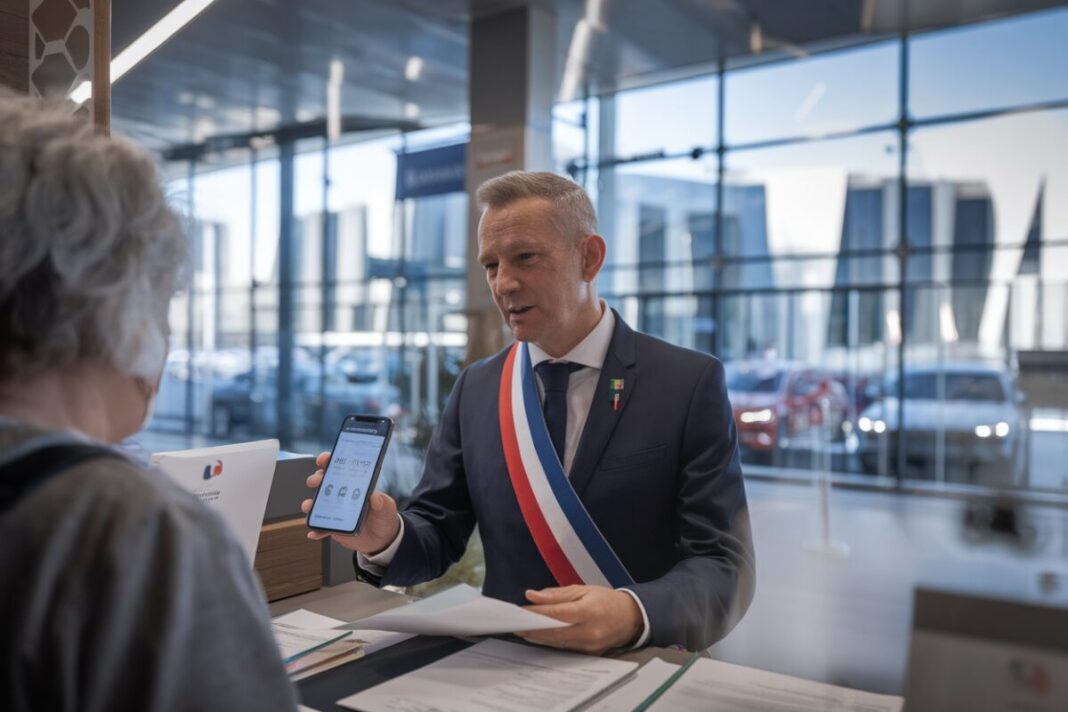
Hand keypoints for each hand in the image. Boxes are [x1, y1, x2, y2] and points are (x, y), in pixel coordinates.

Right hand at [301, 451, 400, 553]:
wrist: (383, 539)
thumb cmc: (384, 517)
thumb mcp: (388, 507)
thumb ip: (383, 502)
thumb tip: (375, 497)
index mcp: (355, 485)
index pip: (339, 468)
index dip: (329, 461)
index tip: (325, 459)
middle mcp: (342, 495)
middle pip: (324, 482)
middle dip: (316, 478)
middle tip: (316, 481)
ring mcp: (335, 511)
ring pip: (317, 504)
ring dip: (310, 504)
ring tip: (310, 506)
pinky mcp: (333, 527)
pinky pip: (320, 528)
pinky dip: (316, 530)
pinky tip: (313, 532)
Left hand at [517, 585, 642, 654]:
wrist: (631, 618)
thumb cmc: (607, 601)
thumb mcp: (583, 589)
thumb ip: (557, 594)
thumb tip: (533, 596)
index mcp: (589, 611)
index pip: (557, 614)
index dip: (536, 613)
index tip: (520, 611)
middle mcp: (589, 631)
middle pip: (554, 633)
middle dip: (532, 629)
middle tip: (515, 625)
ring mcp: (589, 645)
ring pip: (557, 643)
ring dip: (538, 637)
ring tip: (522, 630)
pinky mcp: (589, 654)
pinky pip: (565, 648)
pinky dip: (551, 642)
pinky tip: (539, 636)